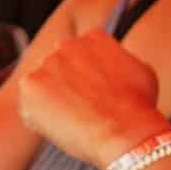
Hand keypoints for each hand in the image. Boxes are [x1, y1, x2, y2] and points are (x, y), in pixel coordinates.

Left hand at [14, 26, 166, 169]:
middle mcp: (67, 44)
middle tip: (82, 111)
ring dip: (51, 104)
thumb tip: (115, 60)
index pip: (79, 55)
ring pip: (42, 87)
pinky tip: (61, 127)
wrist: (125, 132)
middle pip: (57, 69)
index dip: (84, 79)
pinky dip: (39, 120)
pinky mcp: (30, 85)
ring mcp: (46, 63)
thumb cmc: (139, 107)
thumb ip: (120, 60)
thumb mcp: (141, 70)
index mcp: (94, 38)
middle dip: (65, 88)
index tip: (94, 96)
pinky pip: (29, 106)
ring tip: (74, 121)